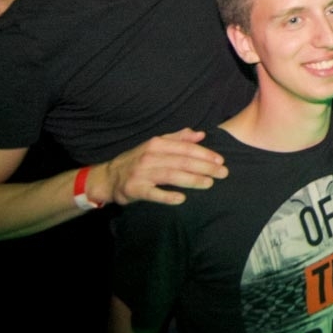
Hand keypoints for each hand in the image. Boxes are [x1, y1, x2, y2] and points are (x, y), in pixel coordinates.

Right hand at [92, 129, 227, 206]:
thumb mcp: (156, 145)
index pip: (185, 148)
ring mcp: (141, 173)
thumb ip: (178, 138)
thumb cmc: (138, 160)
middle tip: (223, 173)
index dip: (204, 154)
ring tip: (209, 184)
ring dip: (192, 179)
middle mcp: (150, 156)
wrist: (109, 177)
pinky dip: (167, 196)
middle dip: (205, 167)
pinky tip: (181, 198)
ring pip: (171, 175)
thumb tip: (200, 134)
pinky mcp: (134, 189)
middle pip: (182, 161)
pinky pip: (153, 193)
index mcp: (157, 143)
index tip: (221, 161)